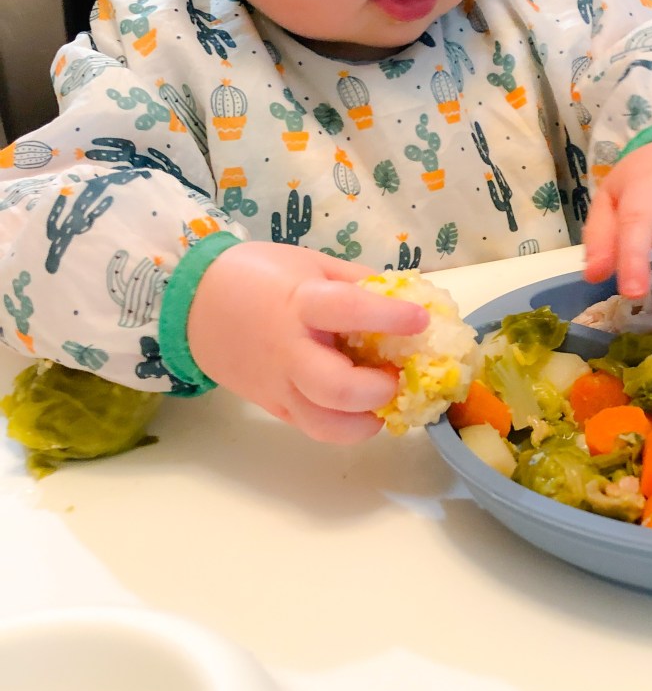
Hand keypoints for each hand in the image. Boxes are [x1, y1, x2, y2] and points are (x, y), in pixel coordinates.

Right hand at [187, 242, 427, 442]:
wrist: (193, 303)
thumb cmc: (257, 275)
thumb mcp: (310, 262)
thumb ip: (357, 281)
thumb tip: (406, 297)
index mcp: (300, 302)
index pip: (348, 311)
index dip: (389, 317)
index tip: (420, 319)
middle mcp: (289, 350)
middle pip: (335, 387)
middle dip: (375, 389)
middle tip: (394, 376)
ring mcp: (278, 385)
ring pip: (324, 424)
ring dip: (364, 422)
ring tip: (380, 401)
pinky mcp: (272, 407)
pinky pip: (312, 428)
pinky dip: (343, 426)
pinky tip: (360, 409)